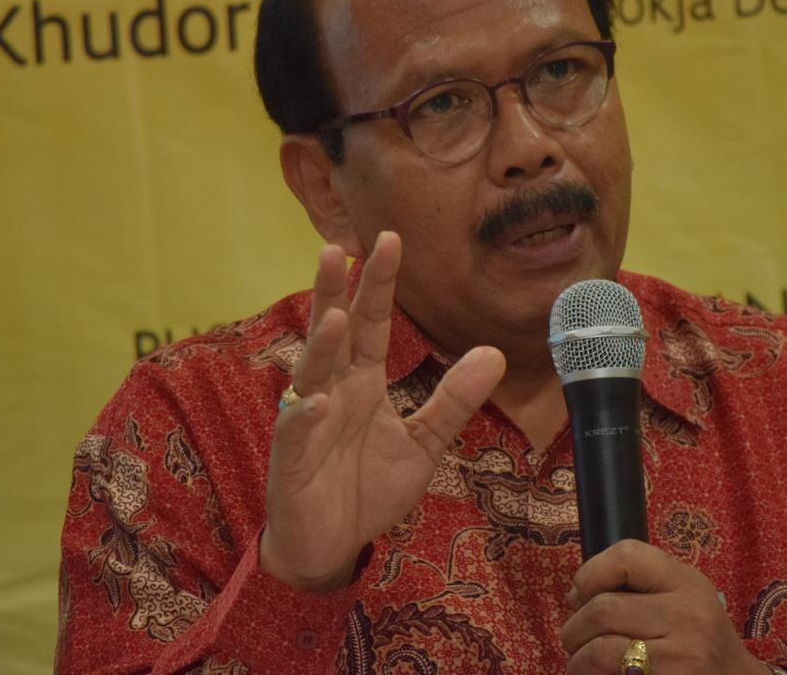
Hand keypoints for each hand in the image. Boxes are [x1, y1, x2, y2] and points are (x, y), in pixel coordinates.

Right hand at [260, 231, 505, 591]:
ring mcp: (308, 421)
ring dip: (322, 346)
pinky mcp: (290, 460)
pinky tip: (318, 399)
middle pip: (333, 333)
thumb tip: (496, 352)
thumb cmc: (367, 489)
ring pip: (311, 373)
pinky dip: (306, 415)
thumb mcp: (423, 443)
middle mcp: (331, 390)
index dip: (377, 283)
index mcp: (362, 382)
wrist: (330, 546)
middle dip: (333, 291)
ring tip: (335, 316)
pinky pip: (296, 431)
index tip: (390, 239)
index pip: (371, 323)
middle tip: (338, 247)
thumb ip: (454, 400)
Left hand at [561, 540, 770, 674]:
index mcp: (687, 583)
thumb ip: (636, 586)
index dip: (590, 573)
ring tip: (581, 663)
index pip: (626, 556)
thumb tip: (575, 596)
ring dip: (578, 660)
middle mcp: (690, 617)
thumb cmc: (698, 637)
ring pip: (601, 651)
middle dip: (575, 628)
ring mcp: (683, 659)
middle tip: (573, 640)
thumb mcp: (680, 597)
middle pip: (604, 609)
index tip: (581, 595)